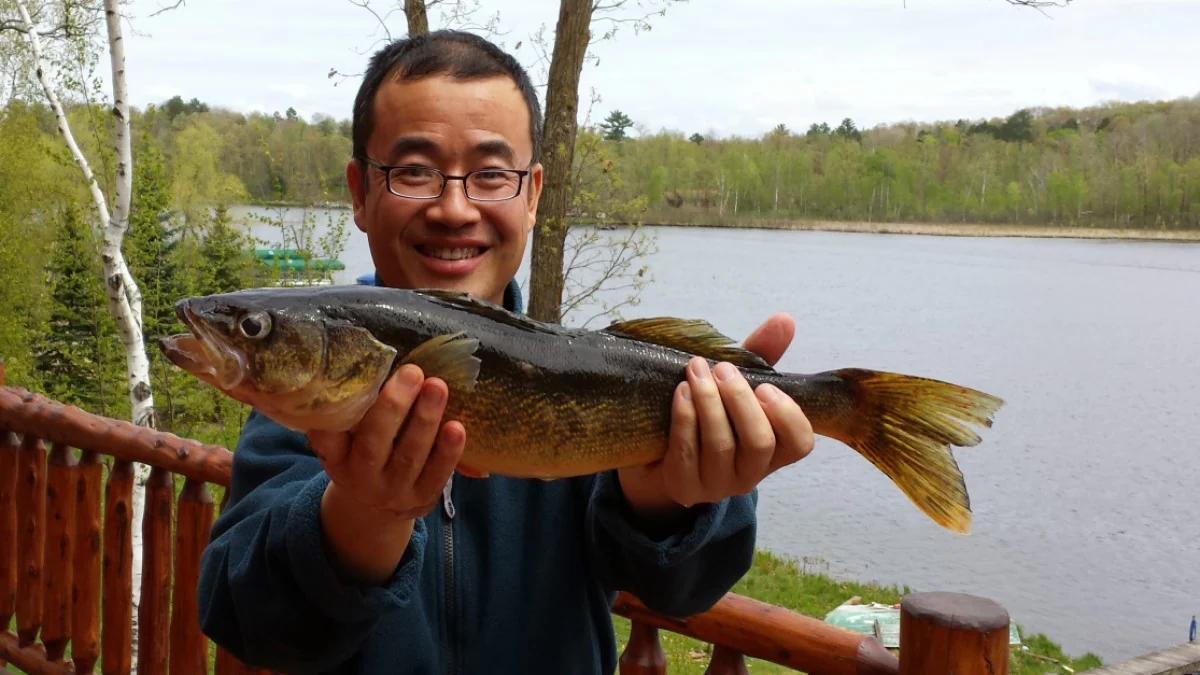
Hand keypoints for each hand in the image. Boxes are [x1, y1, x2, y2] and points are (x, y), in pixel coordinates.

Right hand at [307, 364, 465, 583]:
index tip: (344, 383)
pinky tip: (457, 427)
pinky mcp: (422, 499)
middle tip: (411, 372)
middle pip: (372, 445)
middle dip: (392, 407)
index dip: (332, 415)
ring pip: (409, 457)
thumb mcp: (348, 442)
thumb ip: (356, 413)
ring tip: (437, 387)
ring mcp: (393, 491)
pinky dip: (448, 452)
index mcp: (337, 458)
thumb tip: (374, 361)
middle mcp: (361, 477)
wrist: (376, 509)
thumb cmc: (364, 455)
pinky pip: (437, 476)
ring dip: (425, 421)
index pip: (327, 437)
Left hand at [618, 313, 814, 516]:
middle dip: (740, 400)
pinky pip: (687, 453)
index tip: (765, 386)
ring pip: (721, 446)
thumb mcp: (735, 383)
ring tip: (695, 370)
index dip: (787, 415)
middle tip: (723, 369)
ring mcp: (717, 485)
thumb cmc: (707, 412)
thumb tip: (784, 320)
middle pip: (759, 443)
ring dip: (708, 402)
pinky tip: (680, 392)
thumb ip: (761, 355)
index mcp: (772, 450)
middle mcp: (750, 473)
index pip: (800, 443)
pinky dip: (684, 418)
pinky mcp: (684, 487)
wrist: (656, 451)